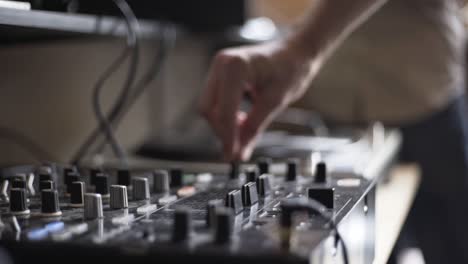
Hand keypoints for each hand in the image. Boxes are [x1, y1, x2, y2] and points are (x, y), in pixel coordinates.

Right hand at [199, 40, 319, 160]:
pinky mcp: (221, 74)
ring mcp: (219, 67)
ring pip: (210, 106)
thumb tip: (239, 152)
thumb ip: (254, 128)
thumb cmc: (291, 67)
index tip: (233, 155)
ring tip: (244, 132)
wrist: (296, 52)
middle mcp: (222, 63)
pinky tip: (240, 121)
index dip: (228, 136)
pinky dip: (225, 115)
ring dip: (223, 124)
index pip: (224, 110)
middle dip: (222, 131)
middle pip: (209, 109)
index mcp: (236, 66)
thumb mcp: (275, 102)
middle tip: (238, 149)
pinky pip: (215, 100)